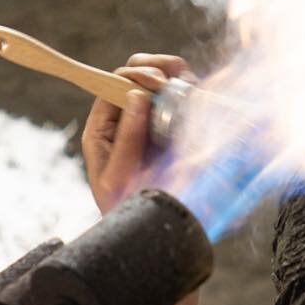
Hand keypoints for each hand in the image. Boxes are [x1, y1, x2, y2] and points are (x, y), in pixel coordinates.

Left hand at [81, 53, 193, 214]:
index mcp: (103, 129)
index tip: (158, 83)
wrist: (154, 235)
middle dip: (159, 70)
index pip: (113, 84)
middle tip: (178, 80)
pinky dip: (193, 93)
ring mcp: (152, 124)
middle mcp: (127, 120)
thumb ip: (127, 138)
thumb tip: (137, 96)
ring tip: (191, 87)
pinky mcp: (176, 131)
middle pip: (139, 75)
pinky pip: (185, 101)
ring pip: (165, 83)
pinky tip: (200, 97)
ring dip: (178, 78)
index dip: (135, 75)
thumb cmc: (127, 211)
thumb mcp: (118, 178)